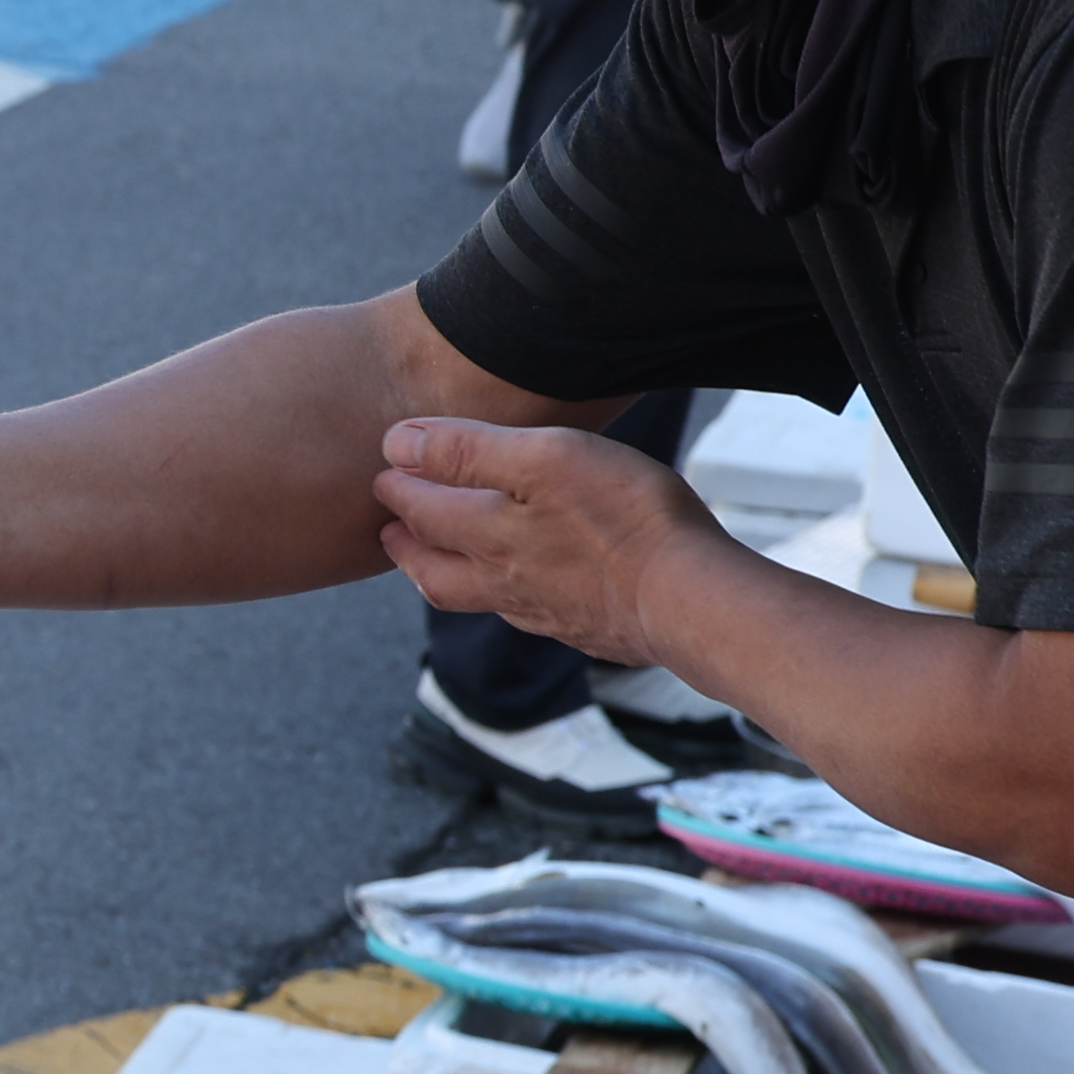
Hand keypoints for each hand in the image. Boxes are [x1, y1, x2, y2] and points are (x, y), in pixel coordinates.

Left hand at [370, 415, 718, 657]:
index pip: (421, 511)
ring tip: (443, 561)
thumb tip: (396, 445)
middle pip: (434, 572)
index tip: (383, 475)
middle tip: (390, 531)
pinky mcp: (586, 628)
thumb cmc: (623, 518)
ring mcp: (546, 612)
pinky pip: (528, 615)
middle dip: (406, 547)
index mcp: (486, 536)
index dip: (398, 489)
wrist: (690, 600)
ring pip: (477, 598)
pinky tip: (523, 589)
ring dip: (447, 576)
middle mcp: (505, 581)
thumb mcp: (543, 459)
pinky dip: (505, 598)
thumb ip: (468, 451)